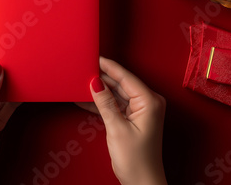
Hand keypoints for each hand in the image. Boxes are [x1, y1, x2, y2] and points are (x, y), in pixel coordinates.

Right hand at [77, 57, 166, 184]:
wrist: (142, 183)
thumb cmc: (137, 161)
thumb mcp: (117, 129)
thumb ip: (105, 103)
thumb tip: (95, 83)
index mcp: (149, 101)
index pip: (125, 77)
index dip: (108, 67)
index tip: (94, 58)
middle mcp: (148, 102)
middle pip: (121, 83)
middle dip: (102, 78)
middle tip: (83, 70)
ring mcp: (141, 110)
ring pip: (116, 93)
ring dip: (100, 90)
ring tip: (81, 83)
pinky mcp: (133, 118)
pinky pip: (115, 104)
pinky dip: (101, 103)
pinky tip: (85, 100)